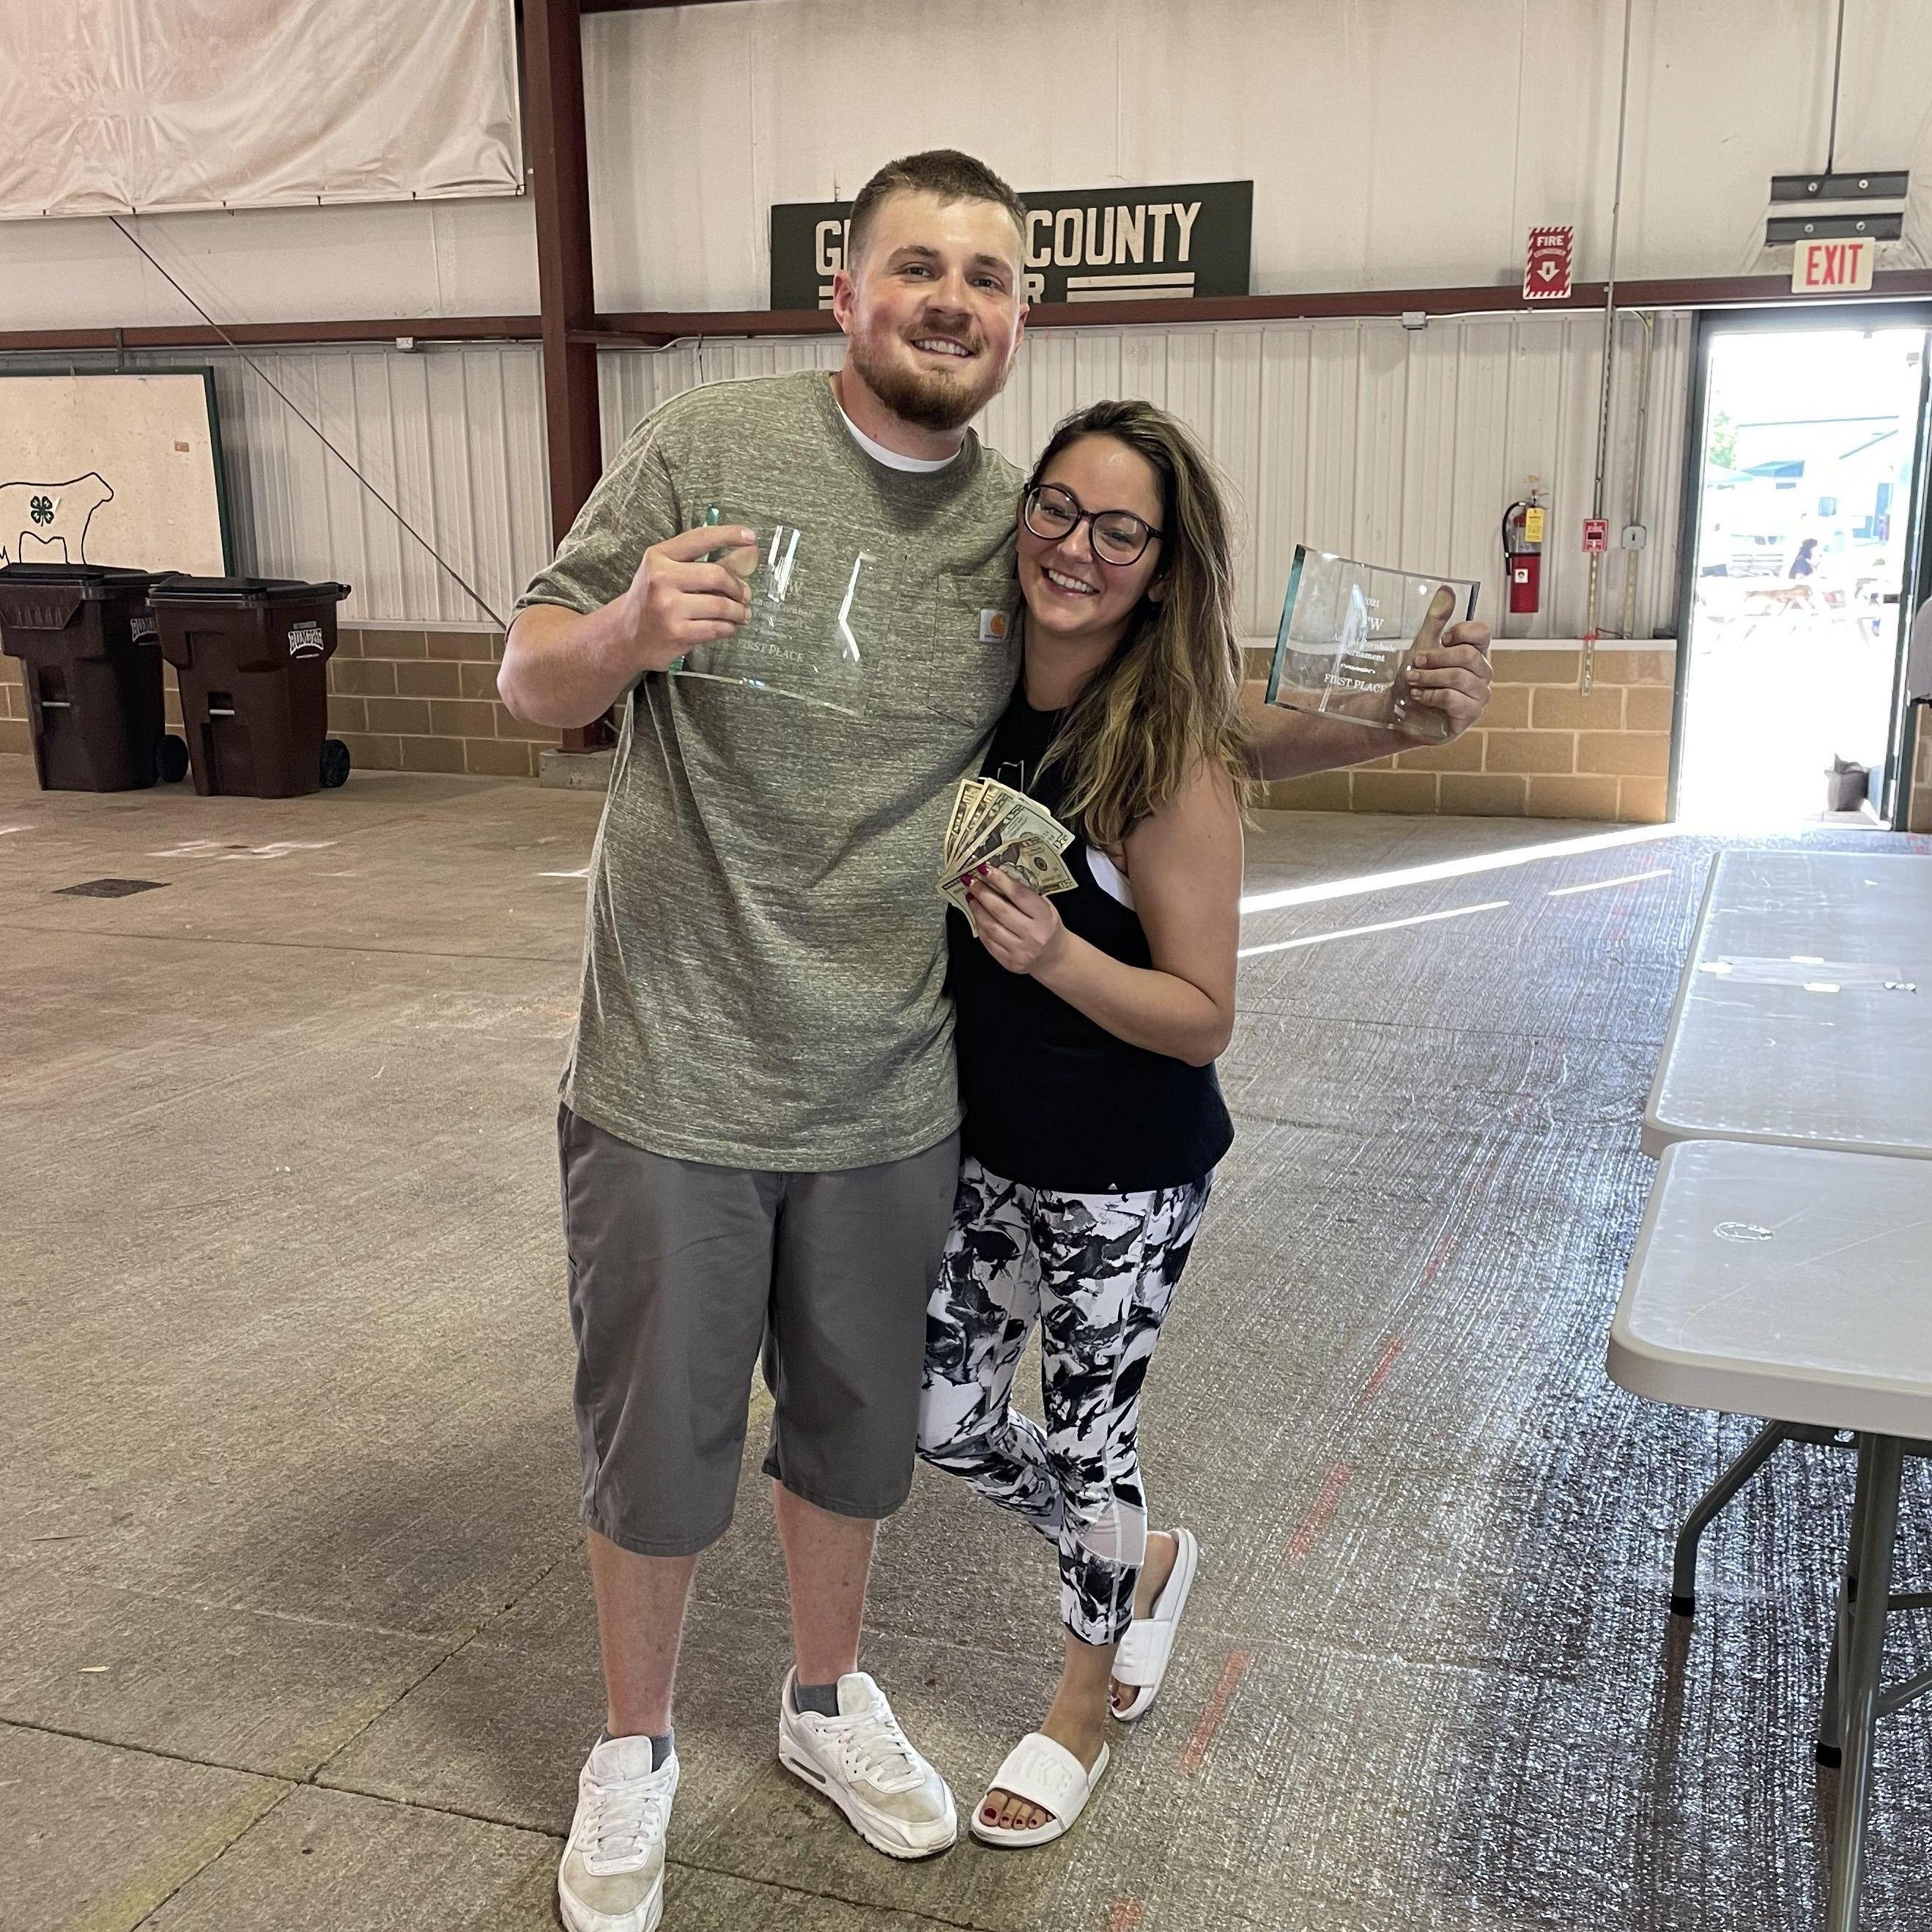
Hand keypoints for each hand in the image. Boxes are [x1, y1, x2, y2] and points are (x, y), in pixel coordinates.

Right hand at [610, 523, 753, 674]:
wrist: (626, 635)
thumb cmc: (652, 599)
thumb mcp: (668, 572)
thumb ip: (703, 562)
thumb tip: (748, 552)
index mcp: (659, 556)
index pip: (700, 538)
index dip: (728, 535)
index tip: (750, 536)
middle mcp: (661, 579)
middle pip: (718, 575)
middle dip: (738, 587)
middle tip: (745, 595)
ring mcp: (668, 608)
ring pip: (722, 605)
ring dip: (739, 611)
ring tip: (741, 613)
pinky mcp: (678, 633)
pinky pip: (718, 628)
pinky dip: (729, 627)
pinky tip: (727, 626)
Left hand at [964, 865, 1066, 975]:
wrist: (1053, 956)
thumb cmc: (1047, 925)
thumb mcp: (1045, 906)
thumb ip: (1024, 895)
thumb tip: (995, 877)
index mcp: (1045, 917)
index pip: (1018, 894)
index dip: (999, 880)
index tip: (984, 869)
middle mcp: (1034, 935)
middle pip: (1000, 910)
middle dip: (982, 892)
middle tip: (971, 881)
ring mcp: (1021, 951)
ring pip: (990, 926)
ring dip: (977, 909)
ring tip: (971, 897)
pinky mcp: (1010, 962)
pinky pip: (988, 942)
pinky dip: (979, 926)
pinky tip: (977, 915)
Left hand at [1397, 590, 1491, 742]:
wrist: (1399, 712)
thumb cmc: (1415, 680)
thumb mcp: (1423, 646)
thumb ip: (1436, 620)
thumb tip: (1448, 589)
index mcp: (1474, 653)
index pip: (1483, 634)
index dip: (1463, 632)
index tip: (1443, 638)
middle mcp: (1481, 674)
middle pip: (1468, 656)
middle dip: (1436, 658)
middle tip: (1415, 663)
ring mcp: (1478, 696)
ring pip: (1459, 677)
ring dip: (1430, 677)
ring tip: (1413, 681)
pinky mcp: (1469, 716)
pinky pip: (1454, 699)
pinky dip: (1431, 695)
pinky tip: (1419, 697)